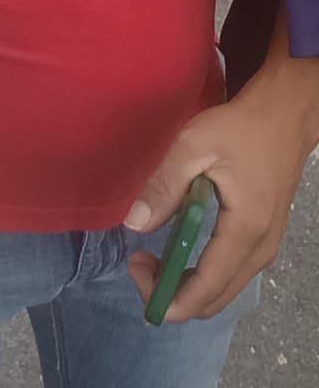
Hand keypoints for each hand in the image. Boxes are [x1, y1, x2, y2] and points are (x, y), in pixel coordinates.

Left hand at [125, 91, 310, 321]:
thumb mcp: (193, 146)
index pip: (207, 287)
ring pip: (223, 290)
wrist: (283, 118)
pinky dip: (201, 274)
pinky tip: (177, 249)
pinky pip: (231, 273)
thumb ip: (164, 185)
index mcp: (246, 230)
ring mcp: (266, 247)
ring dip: (186, 285)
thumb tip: (134, 223)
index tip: (134, 270)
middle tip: (138, 262)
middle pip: (215, 299)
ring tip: (152, 255)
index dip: (169, 296)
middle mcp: (261, 249)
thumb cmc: (239, 128)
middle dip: (172, 294)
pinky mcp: (263, 238)